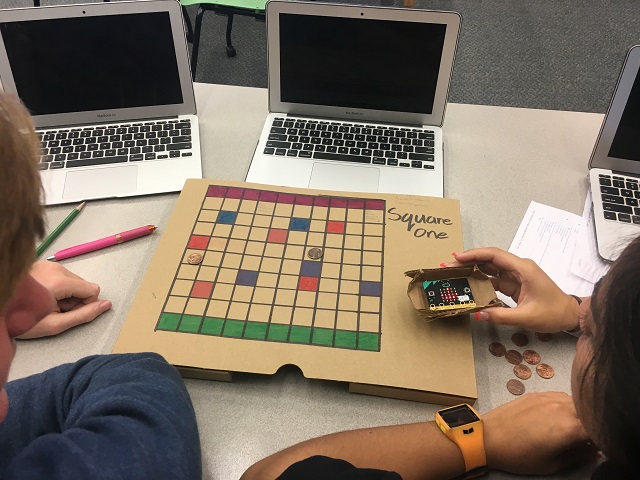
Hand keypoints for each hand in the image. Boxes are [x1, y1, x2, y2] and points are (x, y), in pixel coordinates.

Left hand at [19, 262, 111, 338]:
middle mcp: (55, 267)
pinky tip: (40, 295)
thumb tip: (107, 305)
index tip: (66, 313)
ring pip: (72, 280)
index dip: (84, 305)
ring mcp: (47, 264)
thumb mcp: (54, 324)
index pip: (92, 289)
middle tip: (53, 310)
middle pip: (83, 284)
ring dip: (65, 294)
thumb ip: (84, 315)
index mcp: (59, 281)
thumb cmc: (22, 320)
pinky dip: (56, 287)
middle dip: (74, 299)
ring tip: (45, 303)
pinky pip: (60, 275)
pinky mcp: (40, 264)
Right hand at [443, 248, 580, 331]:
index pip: (494, 256)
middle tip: (449, 265)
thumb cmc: (553, 313)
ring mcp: (517, 275)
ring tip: (454, 273)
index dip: (474, 254)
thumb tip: (477, 314)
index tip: (456, 257)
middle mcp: (519, 268)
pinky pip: (495, 279)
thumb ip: (501, 315)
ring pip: (491, 268)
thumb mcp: (526, 317)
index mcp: (523, 269)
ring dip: (473, 269)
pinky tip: (468, 285)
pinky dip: (481, 281)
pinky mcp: (515, 284)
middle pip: (490, 259)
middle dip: (469, 260)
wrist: (571, 316)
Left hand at [484, 392, 596, 473]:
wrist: (489, 437)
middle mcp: (564, 407)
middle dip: (589, 426)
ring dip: (578, 414)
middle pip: (589, 414)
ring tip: (565, 428)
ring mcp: (550, 397)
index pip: (598, 431)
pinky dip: (564, 406)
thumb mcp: (552, 464)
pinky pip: (560, 397)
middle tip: (578, 440)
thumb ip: (578, 456)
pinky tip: (554, 417)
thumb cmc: (519, 455)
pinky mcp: (538, 393)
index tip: (592, 448)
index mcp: (571, 427)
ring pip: (576, 403)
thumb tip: (593, 451)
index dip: (598, 441)